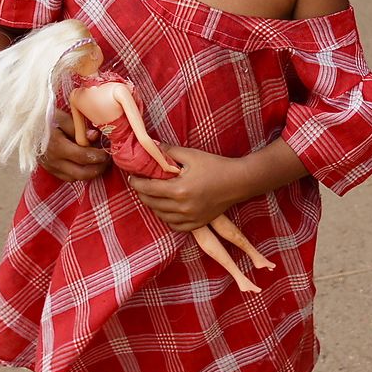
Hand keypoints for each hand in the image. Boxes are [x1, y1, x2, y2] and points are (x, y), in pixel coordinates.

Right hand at [38, 109, 109, 181]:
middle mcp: (53, 161)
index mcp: (57, 146)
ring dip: (90, 173)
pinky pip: (67, 177)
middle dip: (98, 169)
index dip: (99, 156)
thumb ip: (78, 128)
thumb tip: (94, 136)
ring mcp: (50, 167)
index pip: (84, 157)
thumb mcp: (61, 117)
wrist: (24, 126)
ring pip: (75, 178)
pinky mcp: (49, 170)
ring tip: (100, 163)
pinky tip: (87, 164)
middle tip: (108, 160)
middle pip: (81, 173)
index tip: (108, 151)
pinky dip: (79, 173)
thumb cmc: (45, 118)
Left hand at [128, 147, 246, 231]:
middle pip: (152, 204)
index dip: (137, 183)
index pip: (148, 189)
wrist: (238, 182)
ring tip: (153, 195)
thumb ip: (170, 151)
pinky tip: (167, 209)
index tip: (132, 177)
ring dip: (153, 206)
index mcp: (179, 190)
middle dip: (143, 194)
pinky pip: (174, 226)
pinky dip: (167, 218)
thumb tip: (152, 145)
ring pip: (161, 216)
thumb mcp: (192, 155)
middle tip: (141, 184)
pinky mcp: (197, 224)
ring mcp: (190, 218)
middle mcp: (182, 207)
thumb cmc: (216, 166)